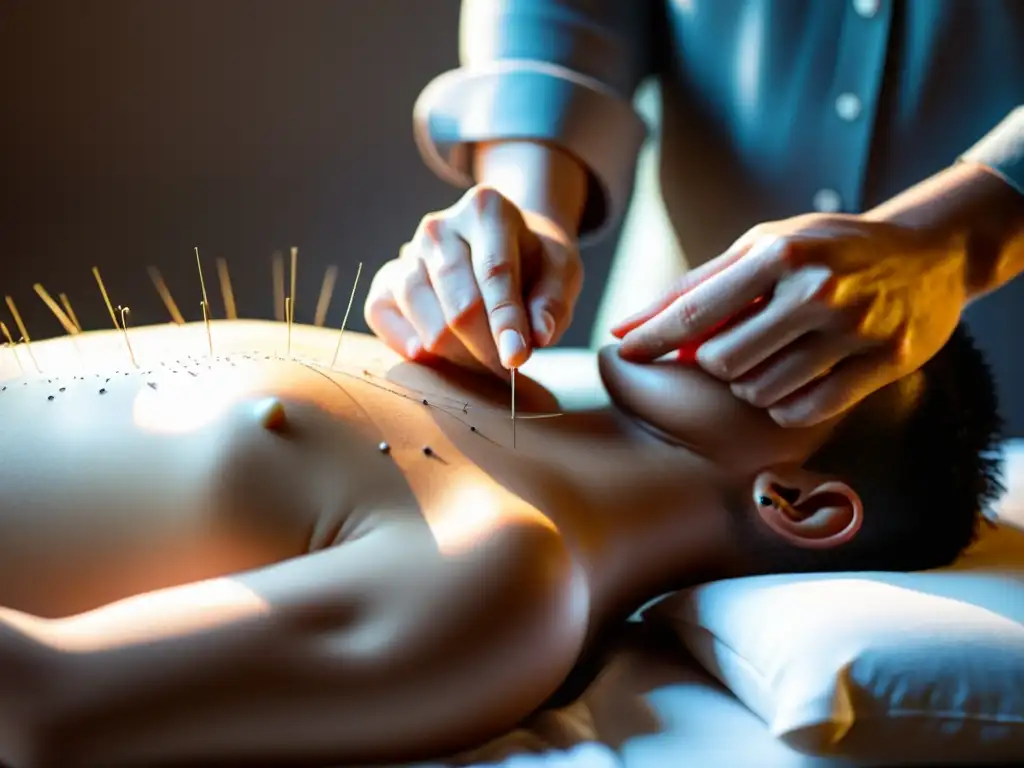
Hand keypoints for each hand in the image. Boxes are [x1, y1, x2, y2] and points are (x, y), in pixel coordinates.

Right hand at [364, 184, 582, 375]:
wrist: (503, 242)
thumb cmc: (535, 260)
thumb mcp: (561, 269)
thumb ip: (553, 301)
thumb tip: (538, 336)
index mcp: (486, 209)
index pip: (495, 273)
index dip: (505, 321)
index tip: (517, 358)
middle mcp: (439, 227)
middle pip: (459, 306)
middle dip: (487, 348)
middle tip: (508, 367)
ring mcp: (408, 252)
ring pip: (426, 323)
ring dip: (459, 356)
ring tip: (483, 359)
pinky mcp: (386, 279)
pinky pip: (382, 317)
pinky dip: (408, 345)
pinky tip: (436, 356)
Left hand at [612, 213, 966, 425]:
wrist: (928, 253)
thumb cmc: (824, 249)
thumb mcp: (762, 247)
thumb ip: (696, 287)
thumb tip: (626, 329)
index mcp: (779, 254)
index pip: (695, 311)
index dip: (651, 339)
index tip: (624, 355)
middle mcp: (817, 290)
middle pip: (723, 362)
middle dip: (714, 363)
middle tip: (733, 348)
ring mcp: (854, 328)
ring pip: (761, 391)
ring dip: (751, 385)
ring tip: (770, 358)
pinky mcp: (885, 362)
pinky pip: (806, 409)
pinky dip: (786, 406)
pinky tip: (793, 381)